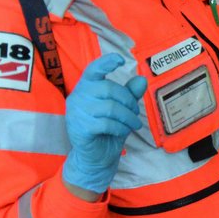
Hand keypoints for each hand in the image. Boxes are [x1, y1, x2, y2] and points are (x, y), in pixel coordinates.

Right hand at [62, 52, 146, 194]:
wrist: (94, 158)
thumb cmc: (107, 129)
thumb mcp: (121, 110)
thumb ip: (129, 94)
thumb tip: (142, 79)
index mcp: (86, 87)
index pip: (93, 69)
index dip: (106, 62)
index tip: (120, 60)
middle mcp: (78, 96)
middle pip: (109, 89)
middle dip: (129, 101)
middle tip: (135, 113)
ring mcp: (76, 112)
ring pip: (111, 107)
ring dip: (128, 117)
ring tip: (134, 125)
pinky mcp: (80, 128)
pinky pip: (107, 123)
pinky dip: (120, 128)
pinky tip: (122, 132)